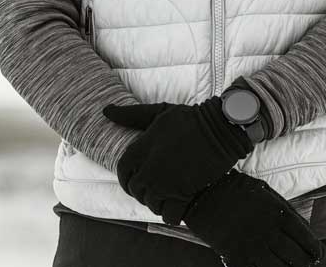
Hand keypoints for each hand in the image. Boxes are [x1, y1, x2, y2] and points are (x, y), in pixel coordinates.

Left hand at [103, 97, 252, 224]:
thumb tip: (106, 111)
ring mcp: (164, 183)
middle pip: (135, 189)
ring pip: (151, 203)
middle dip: (143, 190)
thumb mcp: (158, 112)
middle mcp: (148, 169)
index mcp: (140, 149)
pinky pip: (169, 214)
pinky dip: (171, 214)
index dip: (126, 177)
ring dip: (157, 202)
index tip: (134, 179)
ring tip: (167, 197)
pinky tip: (177, 207)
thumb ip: (131, 115)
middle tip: (155, 188)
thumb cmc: (190, 119)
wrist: (220, 129)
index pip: (122, 171)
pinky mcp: (182, 193)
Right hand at [185, 169, 323, 266]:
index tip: (318, 253)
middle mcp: (268, 232)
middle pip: (296, 257)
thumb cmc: (236, 189)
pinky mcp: (236, 256)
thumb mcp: (265, 190)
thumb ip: (284, 208)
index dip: (315, 249)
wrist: (204, 194)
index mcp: (278, 214)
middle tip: (307, 263)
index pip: (306, 238)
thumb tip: (303, 227)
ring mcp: (252, 247)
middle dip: (305, 262)